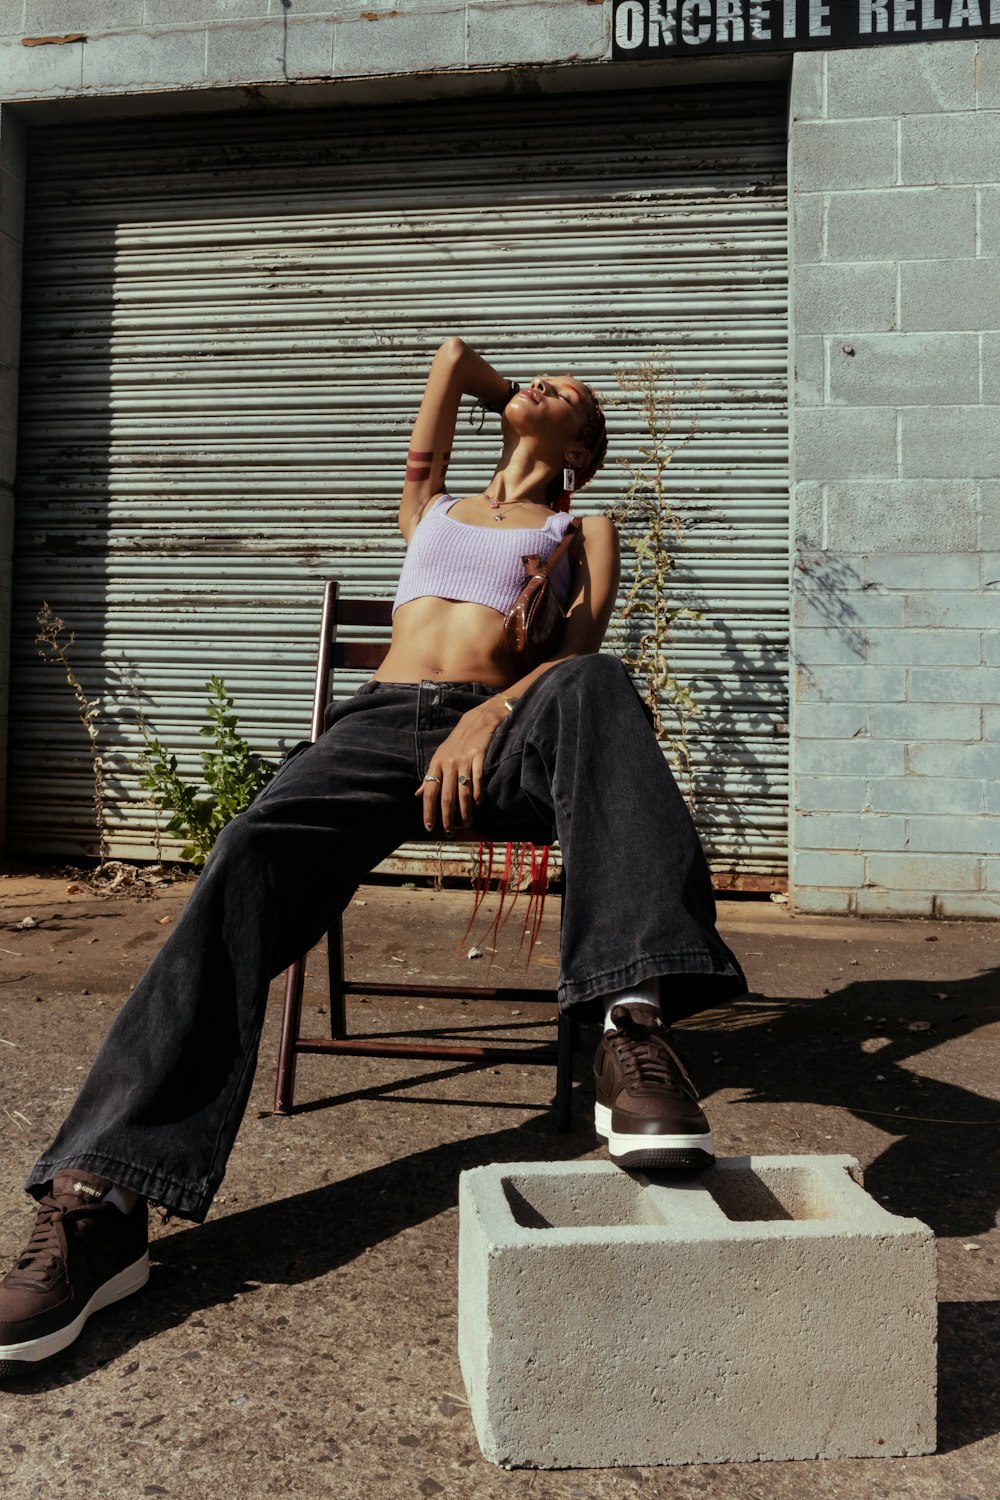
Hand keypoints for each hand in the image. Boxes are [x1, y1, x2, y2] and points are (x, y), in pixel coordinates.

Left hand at [416, 698, 505, 833]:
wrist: (477, 721)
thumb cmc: (457, 742)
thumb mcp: (440, 757)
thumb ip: (430, 777)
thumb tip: (419, 794)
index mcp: (436, 764)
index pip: (430, 792)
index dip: (428, 811)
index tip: (429, 827)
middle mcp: (448, 764)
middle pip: (446, 796)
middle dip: (447, 817)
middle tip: (449, 832)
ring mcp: (464, 760)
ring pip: (463, 792)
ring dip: (465, 811)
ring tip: (467, 823)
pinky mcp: (478, 757)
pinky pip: (477, 779)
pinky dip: (478, 793)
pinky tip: (478, 804)